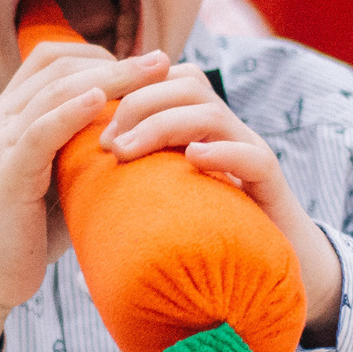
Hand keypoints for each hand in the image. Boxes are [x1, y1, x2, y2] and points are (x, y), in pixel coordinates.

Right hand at [0, 42, 168, 351]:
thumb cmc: (24, 235)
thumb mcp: (57, 182)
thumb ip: (81, 154)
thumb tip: (136, 139)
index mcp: (9, 116)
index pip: (52, 61)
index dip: (99, 56)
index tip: (144, 69)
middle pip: (58, 67)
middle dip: (115, 61)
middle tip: (162, 61)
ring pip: (55, 90)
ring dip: (109, 78)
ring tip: (153, 73)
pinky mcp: (7, 172)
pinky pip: (40, 130)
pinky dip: (72, 112)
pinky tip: (103, 102)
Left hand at [103, 65, 343, 344]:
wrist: (276, 272)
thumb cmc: (211, 239)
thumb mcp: (167, 207)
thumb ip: (135, 195)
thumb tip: (76, 222)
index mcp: (201, 127)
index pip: (169, 79)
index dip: (130, 89)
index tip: (93, 121)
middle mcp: (227, 132)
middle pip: (187, 84)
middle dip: (139, 104)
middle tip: (106, 143)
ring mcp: (250, 153)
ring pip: (212, 113)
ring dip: (164, 125)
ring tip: (127, 152)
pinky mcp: (271, 185)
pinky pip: (252, 157)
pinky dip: (220, 153)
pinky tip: (192, 161)